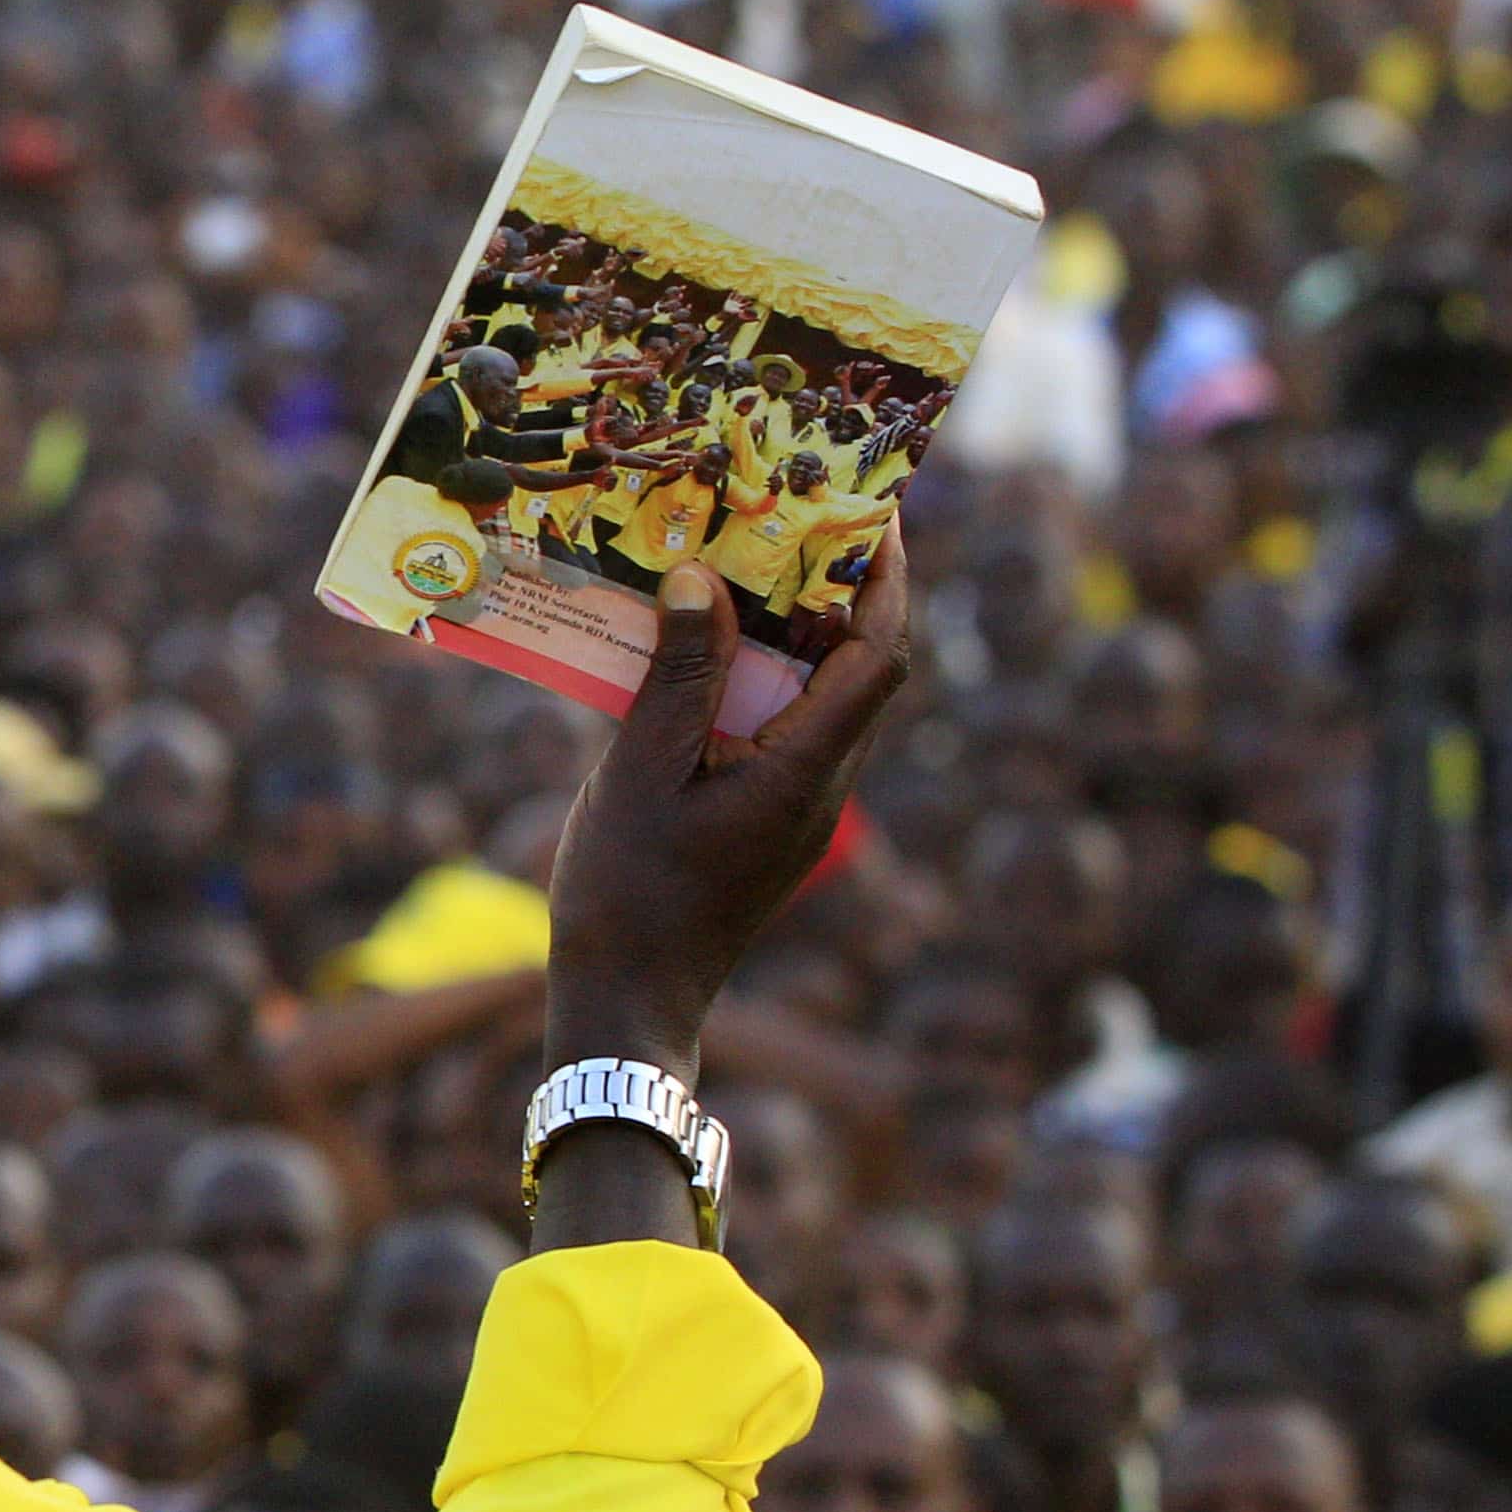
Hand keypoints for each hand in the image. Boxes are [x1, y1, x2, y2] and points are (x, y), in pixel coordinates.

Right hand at [544, 525, 910, 1078]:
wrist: (627, 1003)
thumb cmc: (630, 894)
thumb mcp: (640, 772)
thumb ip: (677, 675)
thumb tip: (704, 579)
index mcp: (805, 773)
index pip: (879, 657)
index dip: (884, 578)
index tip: (868, 508)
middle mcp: (820, 786)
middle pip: (861, 668)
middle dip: (842, 585)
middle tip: (797, 510)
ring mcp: (795, 806)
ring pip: (821, 695)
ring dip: (796, 627)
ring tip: (743, 557)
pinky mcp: (764, 818)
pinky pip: (780, 725)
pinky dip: (757, 671)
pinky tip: (700, 642)